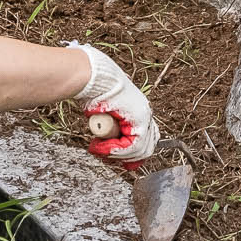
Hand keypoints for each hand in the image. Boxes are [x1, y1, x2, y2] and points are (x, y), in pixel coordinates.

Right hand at [68, 43, 158, 161]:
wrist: (93, 77)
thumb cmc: (95, 90)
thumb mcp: (105, 110)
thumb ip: (112, 124)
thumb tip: (105, 137)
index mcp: (140, 109)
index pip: (147, 138)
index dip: (135, 153)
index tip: (124, 163)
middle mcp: (146, 113)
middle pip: (146, 147)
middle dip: (127, 157)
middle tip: (107, 156)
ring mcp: (144, 116)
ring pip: (139, 149)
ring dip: (116, 153)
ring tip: (99, 148)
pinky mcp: (139, 120)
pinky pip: (132, 145)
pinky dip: (115, 150)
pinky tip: (101, 146)